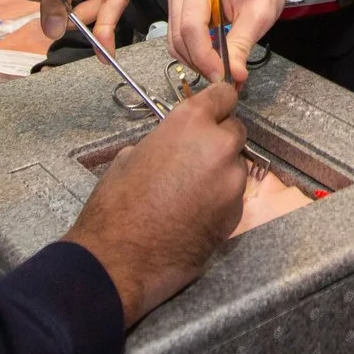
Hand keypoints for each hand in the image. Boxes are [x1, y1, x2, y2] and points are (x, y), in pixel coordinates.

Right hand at [62, 80, 246, 325]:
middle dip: (218, 140)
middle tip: (194, 158)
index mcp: (191, 123)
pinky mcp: (236, 213)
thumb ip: (164, 140)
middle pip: (235, 131)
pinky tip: (194, 213)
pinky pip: (233, 196)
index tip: (215, 109)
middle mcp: (219, 146)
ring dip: (220, 172)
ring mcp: (231, 181)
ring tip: (189, 192)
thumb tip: (174, 145)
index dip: (218, 103)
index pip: (223, 95)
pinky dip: (219, 199)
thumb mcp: (131, 155)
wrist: (120, 258)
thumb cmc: (116, 205)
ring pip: (235, 166)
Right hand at [167, 0, 306, 84]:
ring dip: (197, 60)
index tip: (223, 77)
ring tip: (222, 69)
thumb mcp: (258, 17)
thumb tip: (232, 77)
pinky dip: (194, 51)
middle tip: (225, 79)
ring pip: (176, 40)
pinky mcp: (177, 3)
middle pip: (180, 36)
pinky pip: (178, 36)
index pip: (191, 28)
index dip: (205, 57)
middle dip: (202, 62)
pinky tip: (213, 56)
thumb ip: (240, 46)